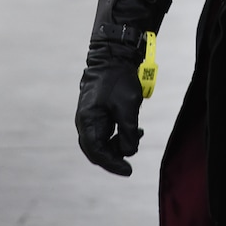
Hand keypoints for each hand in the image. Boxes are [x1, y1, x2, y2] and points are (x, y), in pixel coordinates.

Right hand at [75, 43, 143, 175]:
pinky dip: (121, 133)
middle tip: (132, 162)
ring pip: (104, 141)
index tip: (128, 170)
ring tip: (139, 135)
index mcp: (87, 122)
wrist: (114, 55)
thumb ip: (128, 133)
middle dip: (115, 155)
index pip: (97, 152)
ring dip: (120, 143)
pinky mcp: (100, 112)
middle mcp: (86, 122)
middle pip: (98, 150)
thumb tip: (129, 152)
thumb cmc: (119, 80)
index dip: (112, 164)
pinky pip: (108, 131)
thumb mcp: (127, 108)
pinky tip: (137, 130)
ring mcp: (92, 117)